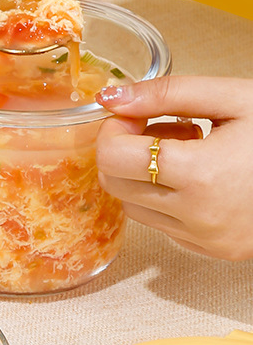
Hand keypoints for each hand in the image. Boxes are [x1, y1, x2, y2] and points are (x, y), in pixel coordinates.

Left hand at [95, 76, 252, 259]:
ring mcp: (204, 240)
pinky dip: (164, 199)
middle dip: (124, 151)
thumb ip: (167, 93)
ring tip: (188, 150)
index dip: (114, 130)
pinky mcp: (211, 251)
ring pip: (133, 208)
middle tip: (160, 128)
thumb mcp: (233, 97)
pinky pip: (161, 225)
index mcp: (201, 174)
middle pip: (115, 184)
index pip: (114, 156)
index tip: (137, 115)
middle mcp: (197, 216)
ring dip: (143, 176)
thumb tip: (110, 97)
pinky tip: (201, 176)